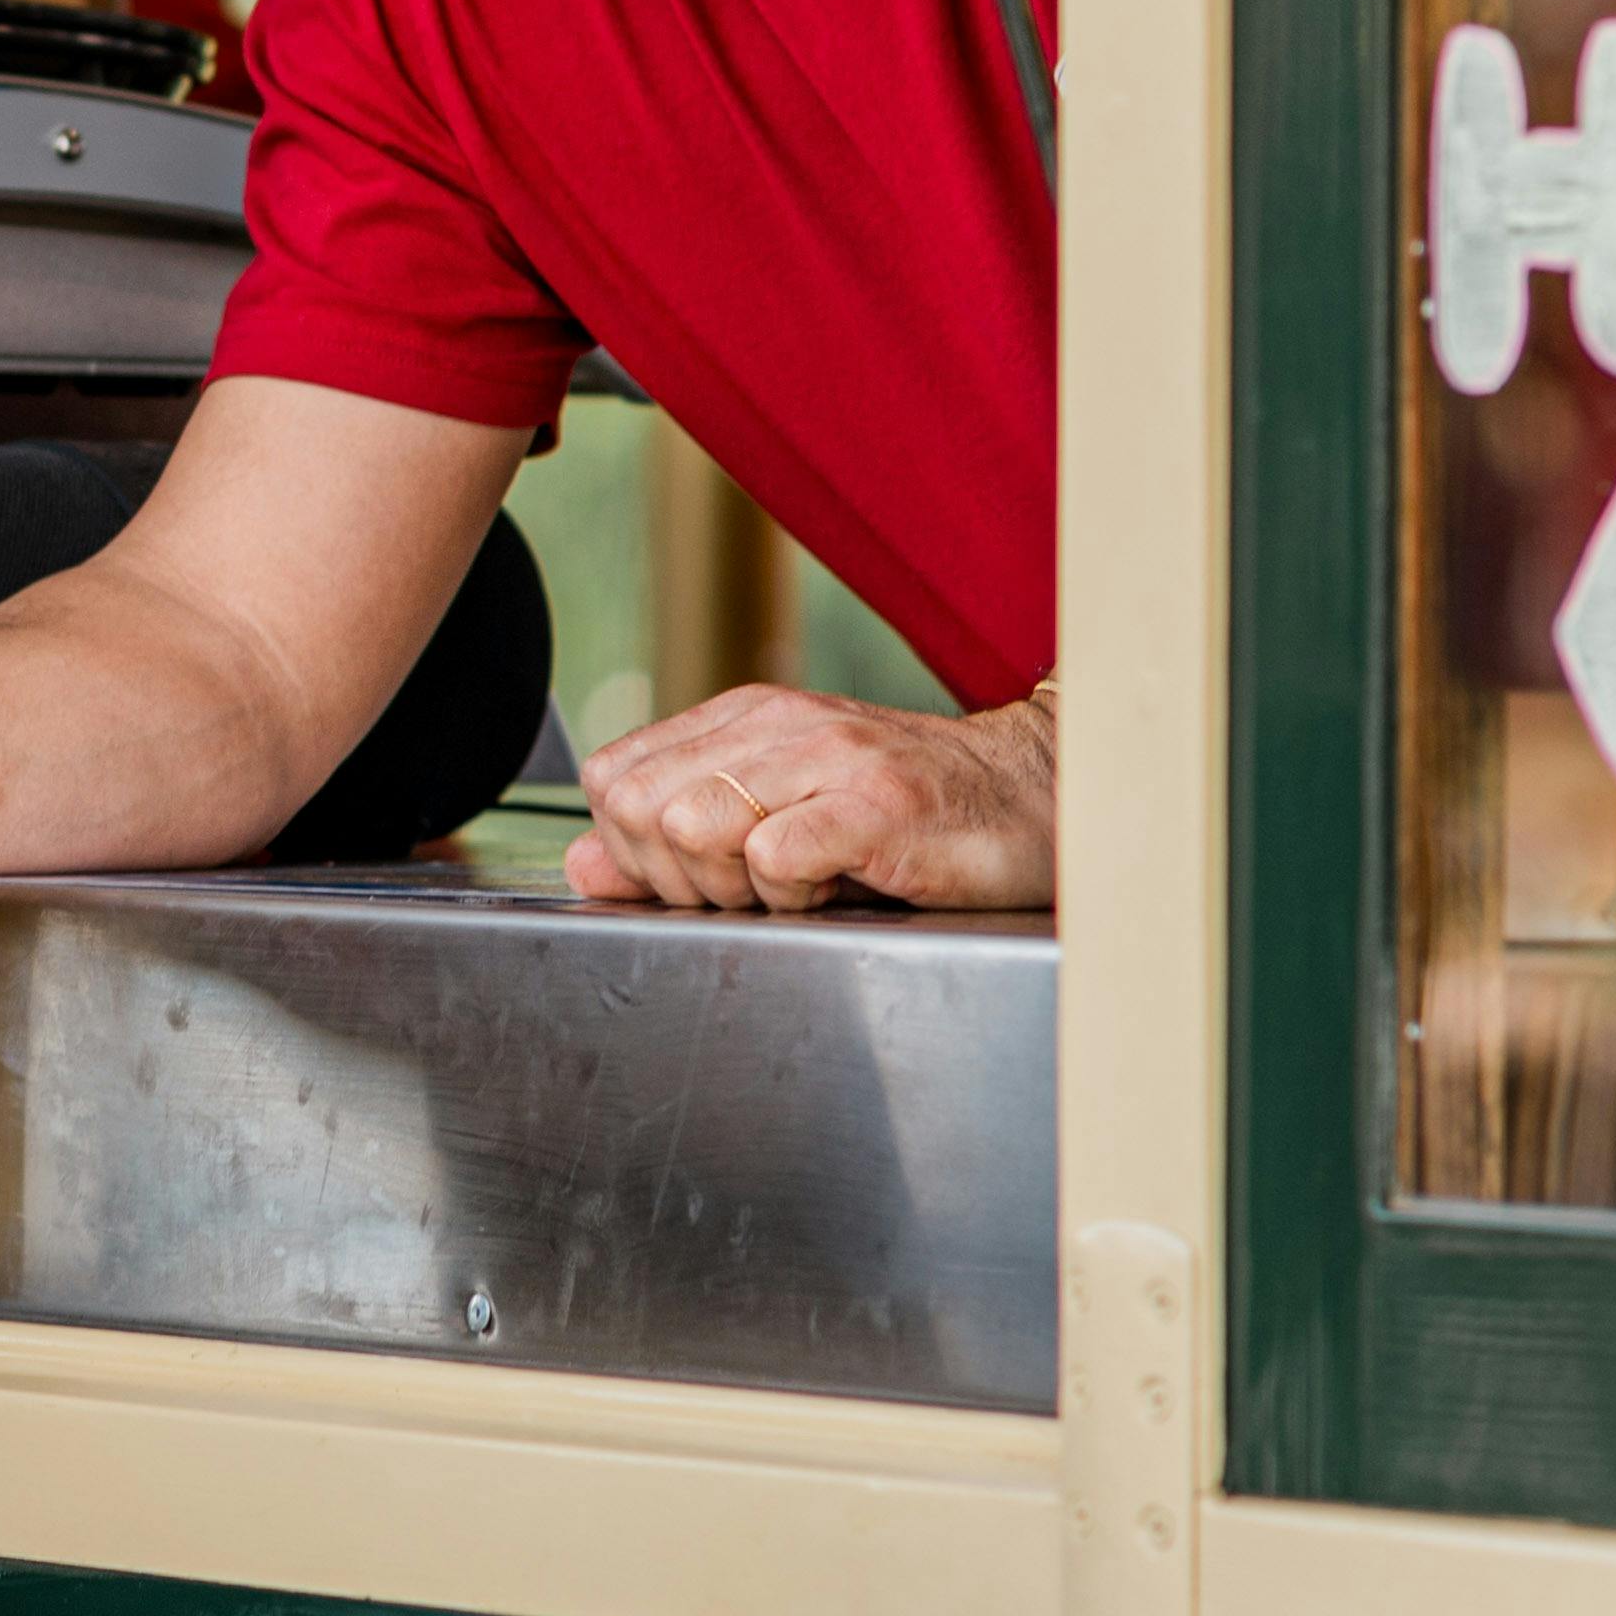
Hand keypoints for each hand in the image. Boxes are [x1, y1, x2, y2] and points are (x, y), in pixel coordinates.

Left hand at [565, 684, 1050, 913]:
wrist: (1034, 800)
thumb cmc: (908, 820)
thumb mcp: (779, 818)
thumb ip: (674, 841)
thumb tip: (580, 862)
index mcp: (742, 720)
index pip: (612, 780)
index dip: (634, 851)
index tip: (699, 878)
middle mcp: (777, 723)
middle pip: (639, 809)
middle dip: (672, 877)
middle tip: (747, 892)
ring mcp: (829, 757)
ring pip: (692, 826)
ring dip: (731, 887)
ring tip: (796, 887)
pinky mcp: (877, 804)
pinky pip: (774, 857)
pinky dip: (791, 896)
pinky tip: (837, 890)